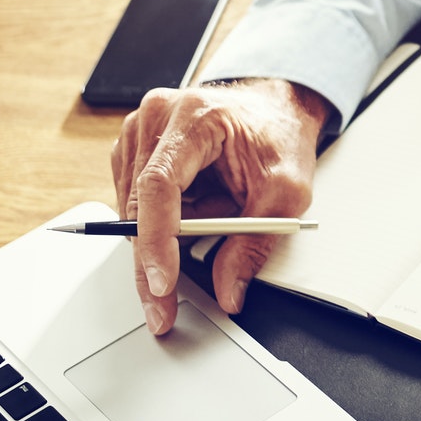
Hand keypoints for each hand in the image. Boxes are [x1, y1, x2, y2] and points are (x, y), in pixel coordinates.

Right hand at [110, 78, 330, 333]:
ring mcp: (140, 132)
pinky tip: (200, 207)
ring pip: (133, 210)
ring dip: (165, 237)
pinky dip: (164, 222)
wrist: (276, 109)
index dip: (157, 240)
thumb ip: (255, 242)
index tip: (161, 283)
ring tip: (218, 214)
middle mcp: (157, 118)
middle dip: (150, 263)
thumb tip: (227, 291)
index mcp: (195, 116)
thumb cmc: (280, 137)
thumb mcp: (286, 191)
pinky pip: (138, 204)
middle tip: (161, 311)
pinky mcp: (136, 150)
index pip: (159, 185)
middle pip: (137, 204)